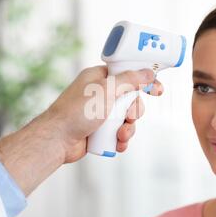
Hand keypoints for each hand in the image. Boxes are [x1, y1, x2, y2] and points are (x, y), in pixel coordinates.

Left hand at [0, 66, 163, 195]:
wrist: (57, 140)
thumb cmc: (77, 112)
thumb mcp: (106, 90)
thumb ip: (129, 79)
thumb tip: (148, 72)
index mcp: (99, 78)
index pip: (128, 74)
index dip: (144, 82)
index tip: (158, 90)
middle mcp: (101, 94)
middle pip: (131, 99)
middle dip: (133, 113)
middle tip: (128, 117)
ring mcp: (100, 113)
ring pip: (127, 119)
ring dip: (128, 129)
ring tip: (119, 136)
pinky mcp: (99, 130)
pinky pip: (119, 133)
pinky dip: (121, 139)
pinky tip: (117, 144)